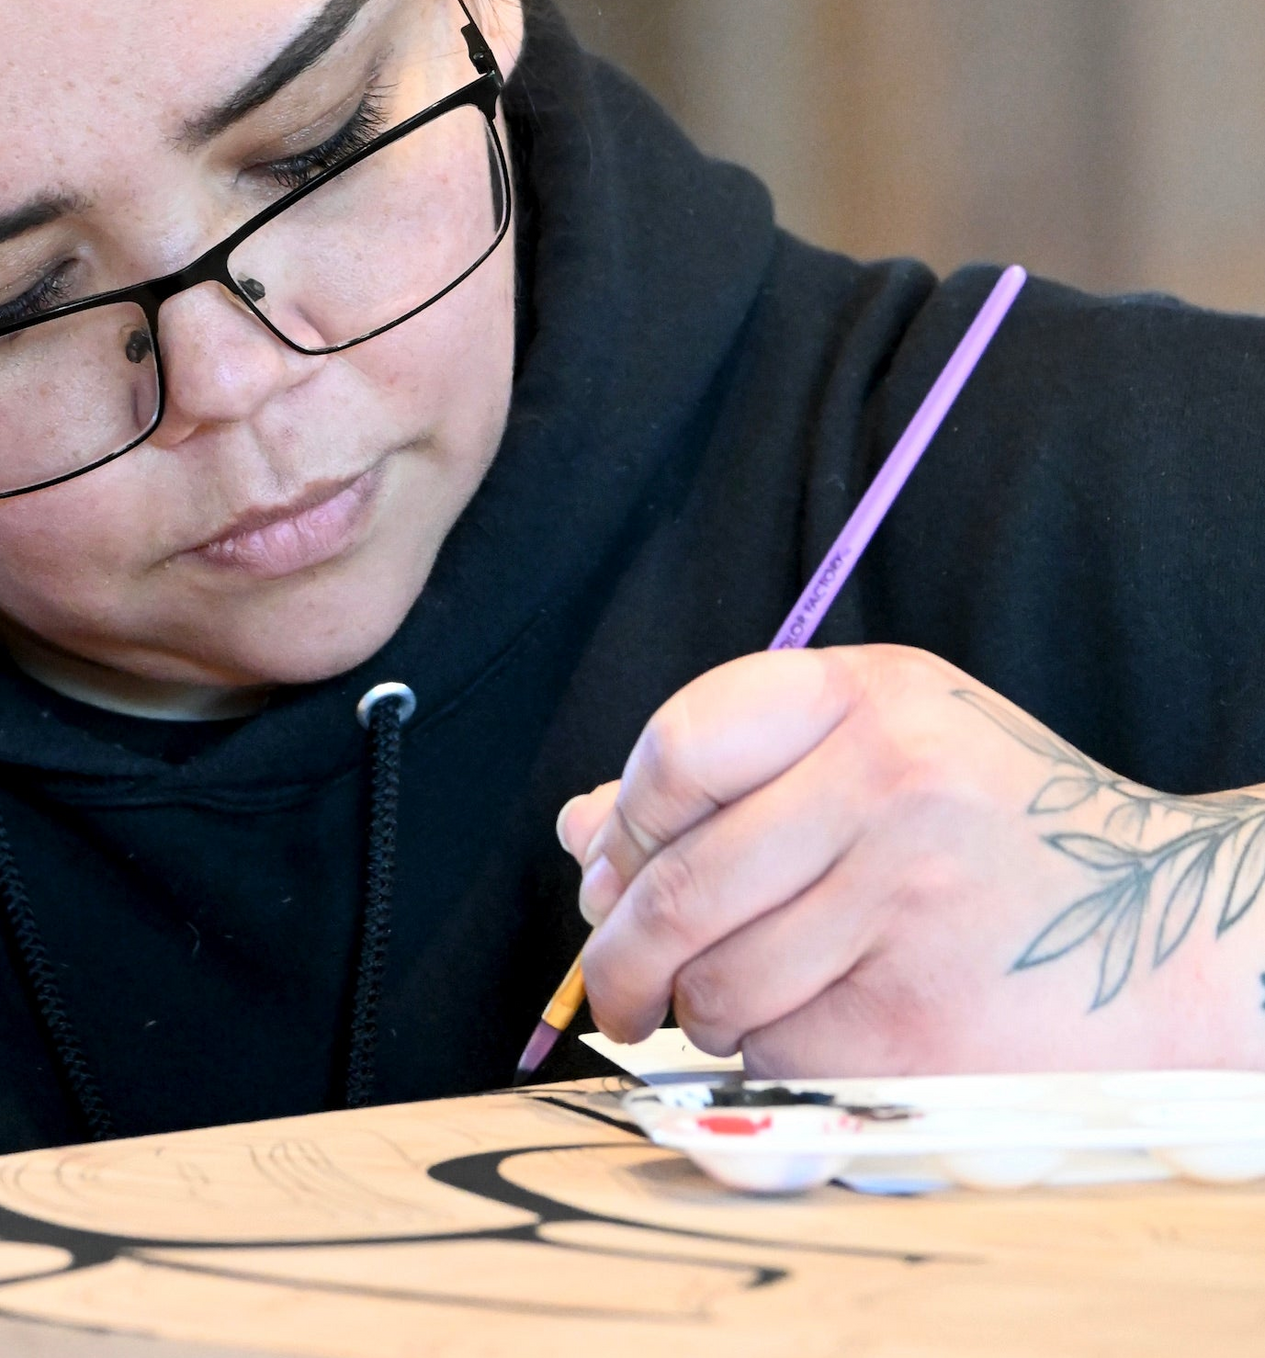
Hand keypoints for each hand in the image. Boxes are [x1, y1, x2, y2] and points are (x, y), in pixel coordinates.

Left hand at [555, 646, 1264, 1073]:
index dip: (627, 822)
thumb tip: (579, 830)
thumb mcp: (872, 750)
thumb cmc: (988, 829)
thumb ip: (726, 778)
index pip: (675, 749)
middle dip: (620, 957)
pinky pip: (777, 1052)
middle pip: (676, 889)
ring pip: (717, 984)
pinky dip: (769, 1054)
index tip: (616, 864)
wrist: (1171, 935)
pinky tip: (820, 1025)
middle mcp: (888, 784)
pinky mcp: (925, 1023)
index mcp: (866, 697)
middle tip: (616, 989)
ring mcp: (909, 903)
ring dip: (696, 1013)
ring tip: (734, 1003)